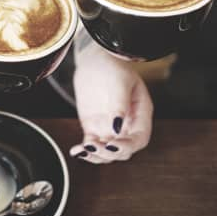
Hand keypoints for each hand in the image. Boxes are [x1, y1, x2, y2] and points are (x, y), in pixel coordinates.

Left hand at [71, 45, 152, 163]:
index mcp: (140, 114)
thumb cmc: (112, 66)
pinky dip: (84, 151)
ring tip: (82, 150)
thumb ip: (120, 105)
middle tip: (94, 146)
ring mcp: (109, 127)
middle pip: (123, 151)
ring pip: (106, 152)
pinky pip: (91, 145)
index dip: (127, 147)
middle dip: (109, 153)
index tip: (112, 144)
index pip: (139, 139)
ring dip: (96, 156)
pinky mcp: (94, 127)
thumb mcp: (120, 82)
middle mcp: (127, 125)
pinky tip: (76, 151)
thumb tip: (118, 129)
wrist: (94, 59)